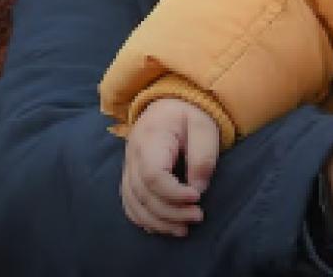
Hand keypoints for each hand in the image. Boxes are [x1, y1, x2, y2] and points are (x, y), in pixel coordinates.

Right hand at [121, 99, 220, 237]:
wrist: (171, 104)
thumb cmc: (189, 114)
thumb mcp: (203, 127)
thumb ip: (202, 157)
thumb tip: (197, 190)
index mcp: (150, 137)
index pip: (153, 175)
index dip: (174, 194)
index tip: (197, 198)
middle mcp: (133, 153)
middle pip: (143, 193)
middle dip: (171, 212)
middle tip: (198, 216)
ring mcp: (128, 165)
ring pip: (134, 203)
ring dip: (158, 221)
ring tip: (184, 229)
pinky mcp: (130, 175)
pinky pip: (129, 204)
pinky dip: (144, 219)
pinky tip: (164, 226)